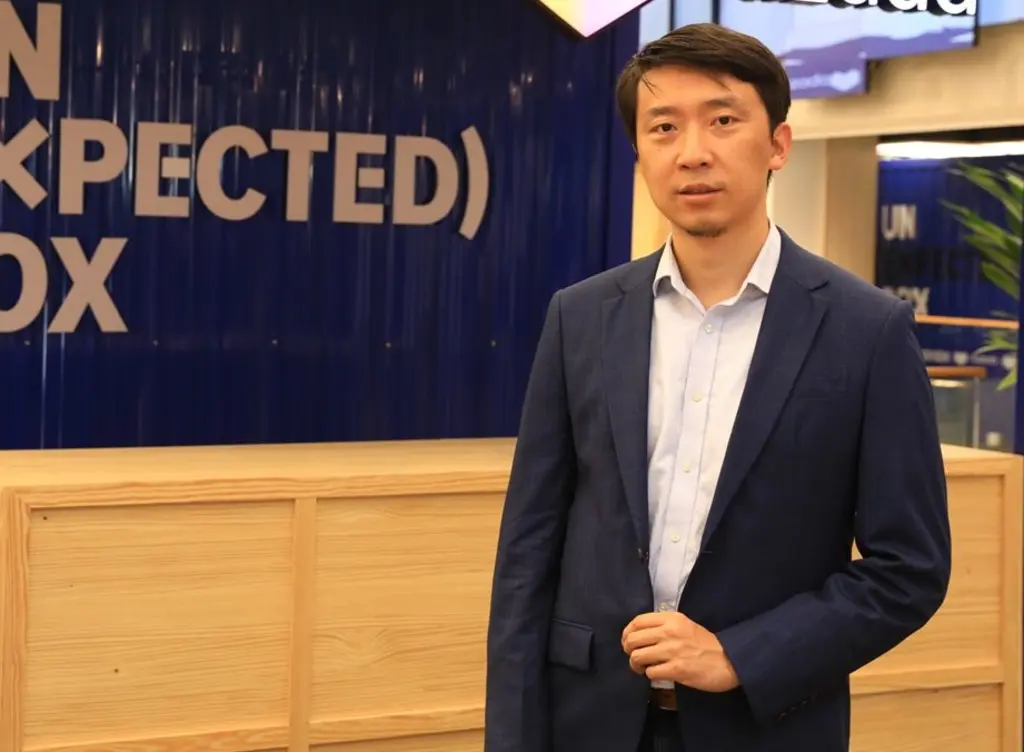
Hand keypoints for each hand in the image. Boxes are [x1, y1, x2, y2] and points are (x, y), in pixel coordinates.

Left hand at [621, 611, 739, 692]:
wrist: (729, 661)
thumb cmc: (705, 644)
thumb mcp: (684, 625)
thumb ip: (664, 626)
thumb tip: (639, 634)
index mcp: (671, 618)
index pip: (637, 621)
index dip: (627, 633)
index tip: (627, 641)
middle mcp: (669, 632)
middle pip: (633, 639)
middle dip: (628, 650)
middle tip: (635, 657)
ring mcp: (672, 651)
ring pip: (637, 656)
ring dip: (636, 665)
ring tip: (643, 668)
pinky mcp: (677, 669)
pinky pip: (650, 672)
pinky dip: (650, 675)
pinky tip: (657, 674)